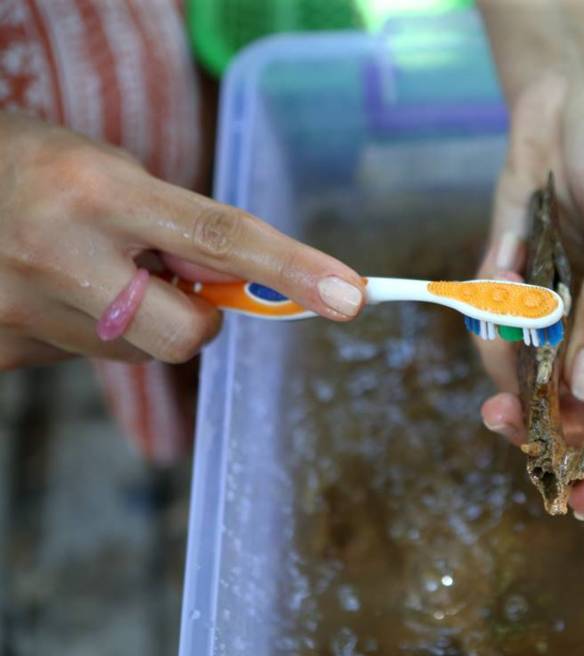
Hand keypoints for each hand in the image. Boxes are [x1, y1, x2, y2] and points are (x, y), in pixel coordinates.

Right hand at [0, 113, 364, 368]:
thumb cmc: (37, 167)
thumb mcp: (110, 170)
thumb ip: (179, 226)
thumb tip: (241, 284)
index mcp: (98, 191)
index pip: (220, 237)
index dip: (293, 269)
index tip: (350, 296)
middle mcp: (62, 254)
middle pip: (189, 334)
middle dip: (200, 318)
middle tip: (170, 283)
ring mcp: (23, 311)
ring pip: (137, 353)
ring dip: (136, 320)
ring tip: (85, 270)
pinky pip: (84, 359)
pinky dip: (88, 330)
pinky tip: (49, 290)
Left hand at [475, 2, 583, 517]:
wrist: (574, 82)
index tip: (583, 495)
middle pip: (582, 398)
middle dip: (542, 414)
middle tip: (501, 423)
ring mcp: (571, 305)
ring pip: (533, 370)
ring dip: (508, 351)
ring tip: (505, 295)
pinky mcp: (529, 283)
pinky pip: (503, 323)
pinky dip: (494, 305)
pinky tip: (508, 253)